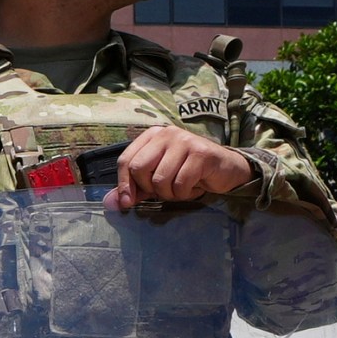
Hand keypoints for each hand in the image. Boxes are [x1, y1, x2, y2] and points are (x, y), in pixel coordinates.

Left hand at [109, 128, 256, 210]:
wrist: (226, 170)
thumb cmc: (189, 172)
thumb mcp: (158, 179)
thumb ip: (135, 189)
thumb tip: (110, 204)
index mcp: (152, 135)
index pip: (126, 160)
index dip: (124, 184)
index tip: (128, 203)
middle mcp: (166, 133)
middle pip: (139, 168)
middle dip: (149, 189)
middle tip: (165, 191)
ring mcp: (184, 141)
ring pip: (160, 179)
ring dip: (170, 194)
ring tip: (182, 188)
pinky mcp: (200, 153)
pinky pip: (180, 184)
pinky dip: (185, 194)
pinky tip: (195, 187)